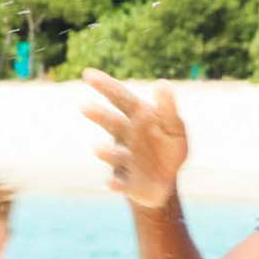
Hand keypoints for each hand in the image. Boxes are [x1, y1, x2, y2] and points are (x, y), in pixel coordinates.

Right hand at [82, 69, 188, 209]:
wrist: (164, 182)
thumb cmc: (167, 149)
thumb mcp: (174, 129)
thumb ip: (169, 109)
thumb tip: (162, 83)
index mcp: (137, 119)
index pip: (121, 99)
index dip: (106, 86)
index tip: (87, 74)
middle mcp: (125, 137)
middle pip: (113, 124)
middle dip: (100, 117)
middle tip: (84, 107)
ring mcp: (125, 161)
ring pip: (115, 156)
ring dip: (108, 153)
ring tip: (98, 150)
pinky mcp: (127, 184)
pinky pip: (121, 184)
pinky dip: (116, 184)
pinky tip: (112, 184)